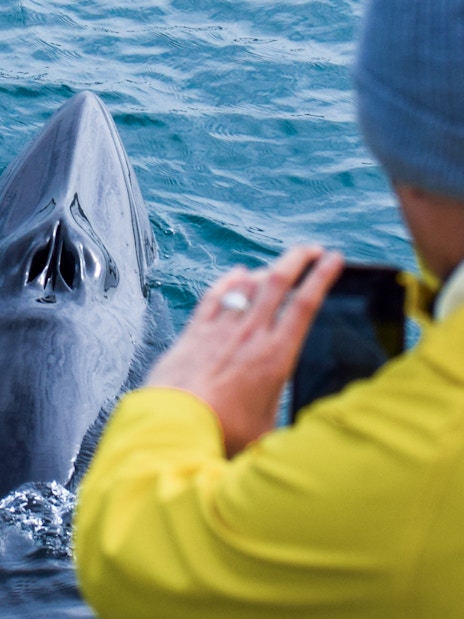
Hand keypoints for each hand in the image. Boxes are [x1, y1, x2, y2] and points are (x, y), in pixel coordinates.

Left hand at [146, 246, 343, 456]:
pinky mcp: (195, 331)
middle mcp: (250, 335)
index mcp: (275, 356)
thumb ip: (283, 414)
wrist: (174, 427)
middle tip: (312, 249)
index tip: (333, 260)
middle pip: (278, 282)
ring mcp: (221, 329)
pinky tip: (236, 273)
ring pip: (248, 284)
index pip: (305, 305)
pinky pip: (216, 294)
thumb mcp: (267, 429)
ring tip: (277, 268)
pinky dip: (229, 280)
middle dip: (298, 258)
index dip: (322, 276)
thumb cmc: (221, 433)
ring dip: (266, 270)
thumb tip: (297, 426)